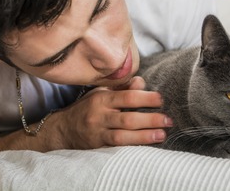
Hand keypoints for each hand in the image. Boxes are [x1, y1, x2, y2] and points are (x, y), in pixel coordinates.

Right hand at [56, 76, 172, 148]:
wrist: (62, 130)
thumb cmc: (87, 108)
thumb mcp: (101, 94)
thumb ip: (122, 89)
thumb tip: (141, 82)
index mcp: (102, 99)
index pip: (128, 97)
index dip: (146, 98)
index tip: (161, 100)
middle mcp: (99, 115)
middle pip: (128, 118)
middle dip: (150, 119)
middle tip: (168, 120)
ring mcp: (97, 132)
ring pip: (123, 136)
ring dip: (144, 136)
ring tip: (162, 135)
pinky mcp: (97, 146)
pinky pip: (116, 147)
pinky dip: (132, 145)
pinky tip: (146, 145)